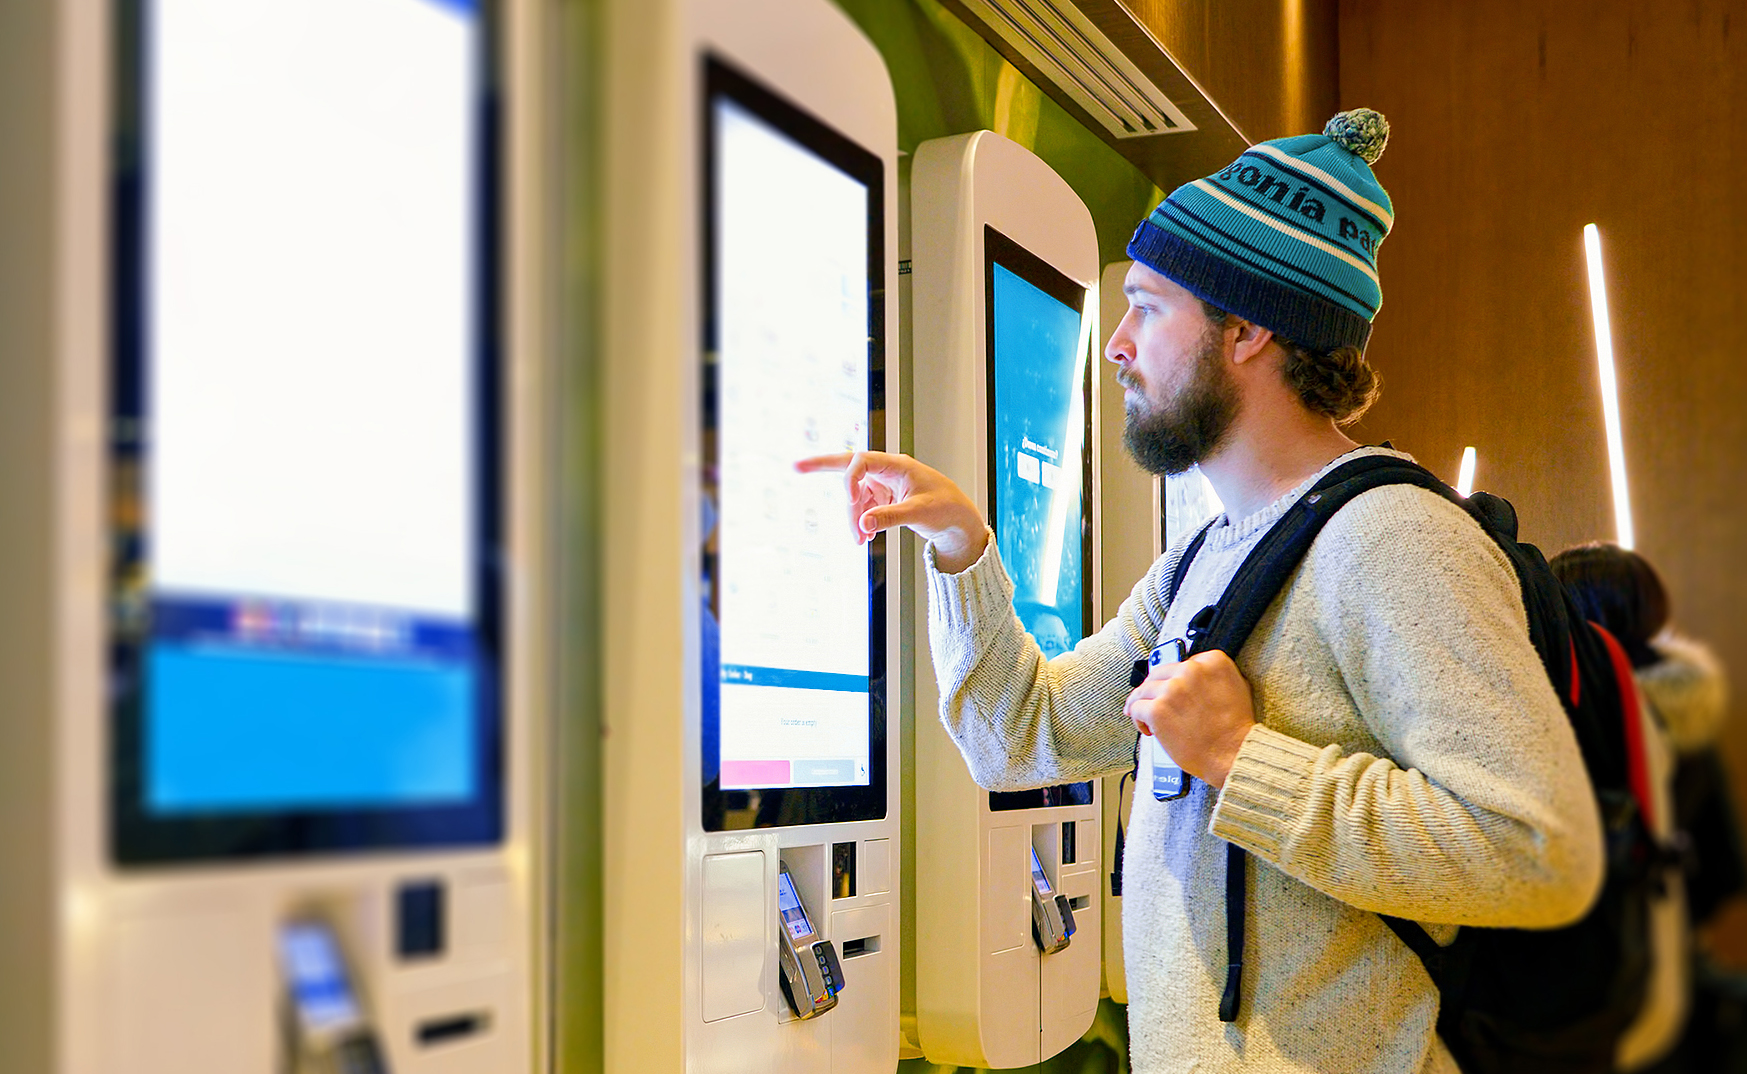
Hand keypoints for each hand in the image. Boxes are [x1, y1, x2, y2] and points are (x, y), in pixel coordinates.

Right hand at [793, 451, 987, 571]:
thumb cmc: (946, 509)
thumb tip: (863, 523)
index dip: (850, 478)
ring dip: (853, 517)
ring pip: (855, 496)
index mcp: (897, 465)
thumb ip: (889, 517)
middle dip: (822, 466)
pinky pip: (863, 508)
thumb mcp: (918, 514)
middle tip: (795, 466)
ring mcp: (883, 485)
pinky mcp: (884, 499)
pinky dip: (861, 521)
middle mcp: (887, 471)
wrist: (958, 521)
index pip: (863, 461)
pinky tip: (865, 537)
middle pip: (849, 465)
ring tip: (860, 540)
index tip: (850, 501)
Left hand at [1124, 650, 1256, 787]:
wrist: (1233, 754)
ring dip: (1143, 703)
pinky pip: (1136, 707)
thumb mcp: (1238, 688)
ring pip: (1144, 690)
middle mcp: (1191, 670)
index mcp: (1212, 662)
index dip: (1175, 679)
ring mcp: (1173, 689)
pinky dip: (1137, 718)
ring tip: (1147, 718)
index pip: (1182, 664)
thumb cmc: (1235, 729)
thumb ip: (1214, 675)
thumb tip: (1196, 674)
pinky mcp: (1158, 709)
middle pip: (1160, 674)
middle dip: (1155, 689)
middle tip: (1153, 701)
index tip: (1172, 689)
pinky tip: (1147, 728)